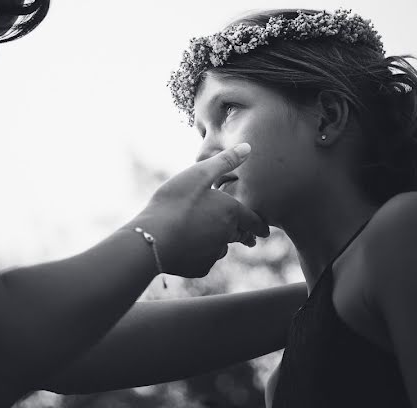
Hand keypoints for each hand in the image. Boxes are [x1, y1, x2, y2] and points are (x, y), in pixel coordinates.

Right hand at [130, 143, 268, 277]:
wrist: (152, 239)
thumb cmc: (175, 202)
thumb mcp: (199, 174)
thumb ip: (225, 161)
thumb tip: (248, 147)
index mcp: (231, 212)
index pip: (254, 221)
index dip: (259, 225)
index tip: (264, 231)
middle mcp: (227, 235)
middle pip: (239, 235)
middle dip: (241, 234)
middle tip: (245, 237)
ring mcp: (213, 254)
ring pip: (221, 248)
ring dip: (219, 243)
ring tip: (209, 238)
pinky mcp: (199, 268)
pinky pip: (205, 260)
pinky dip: (200, 254)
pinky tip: (188, 248)